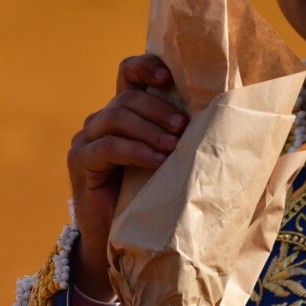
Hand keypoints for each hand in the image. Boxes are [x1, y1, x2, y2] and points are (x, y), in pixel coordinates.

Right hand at [67, 55, 185, 299]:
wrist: (121, 237)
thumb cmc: (152, 195)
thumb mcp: (169, 159)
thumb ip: (181, 135)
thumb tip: (225, 117)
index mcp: (125, 112)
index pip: (128, 73)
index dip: (146, 67)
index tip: (168, 79)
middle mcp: (102, 119)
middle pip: (127, 97)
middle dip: (158, 108)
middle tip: (182, 126)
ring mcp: (87, 138)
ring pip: (116, 117)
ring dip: (148, 130)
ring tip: (172, 147)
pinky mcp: (79, 161)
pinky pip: (107, 146)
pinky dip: (135, 151)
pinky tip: (155, 162)